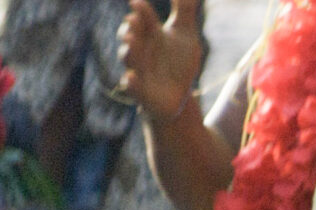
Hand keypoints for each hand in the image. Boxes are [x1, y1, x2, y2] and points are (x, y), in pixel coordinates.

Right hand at [118, 0, 206, 121]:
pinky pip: (132, 87)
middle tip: (134, 19)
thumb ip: (184, 10)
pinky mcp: (141, 91)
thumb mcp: (186, 35)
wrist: (179, 96)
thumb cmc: (178, 62)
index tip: (138, 3)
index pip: (144, 19)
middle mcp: (140, 49)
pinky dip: (131, 83)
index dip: (141, 11)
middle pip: (131, 36)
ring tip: (130, 39)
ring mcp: (139, 69)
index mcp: (150, 34)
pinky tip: (131, 77)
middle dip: (132, 28)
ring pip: (129, 58)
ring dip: (129, 50)